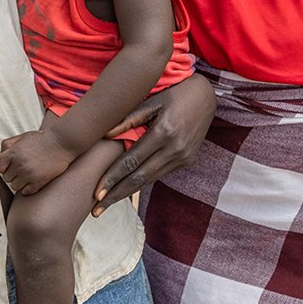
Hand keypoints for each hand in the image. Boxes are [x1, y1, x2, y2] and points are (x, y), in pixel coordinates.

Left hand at [0, 129, 73, 194]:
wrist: (61, 142)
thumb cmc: (41, 139)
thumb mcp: (22, 136)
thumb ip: (8, 144)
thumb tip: (0, 154)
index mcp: (13, 153)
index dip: (0, 167)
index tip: (6, 166)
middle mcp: (19, 165)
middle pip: (6, 178)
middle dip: (12, 174)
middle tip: (22, 168)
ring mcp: (28, 175)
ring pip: (14, 187)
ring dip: (19, 182)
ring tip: (28, 174)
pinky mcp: (38, 182)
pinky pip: (25, 192)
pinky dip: (28, 188)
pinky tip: (33, 180)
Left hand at [93, 74, 214, 213]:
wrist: (206, 96)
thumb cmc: (174, 93)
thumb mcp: (151, 100)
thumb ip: (128, 118)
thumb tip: (104, 134)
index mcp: (163, 132)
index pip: (131, 161)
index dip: (112, 179)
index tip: (96, 193)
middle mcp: (174, 149)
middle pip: (139, 178)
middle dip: (116, 195)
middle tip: (96, 210)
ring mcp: (183, 157)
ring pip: (150, 179)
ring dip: (128, 193)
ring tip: (108, 203)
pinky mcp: (187, 160)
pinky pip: (160, 174)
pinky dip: (142, 182)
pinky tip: (128, 188)